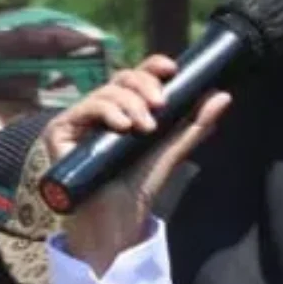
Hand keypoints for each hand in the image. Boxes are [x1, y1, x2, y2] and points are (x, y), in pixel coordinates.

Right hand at [44, 59, 229, 278]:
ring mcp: (79, 120)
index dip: (152, 67)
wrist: (115, 216)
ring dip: (131, 104)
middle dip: (145, 86)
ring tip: (144, 129)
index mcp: (125, 110)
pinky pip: (86, 107)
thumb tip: (222, 94)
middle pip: (122, 78)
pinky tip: (122, 127)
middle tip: (161, 107)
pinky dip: (108, 111)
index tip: (172, 69)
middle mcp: (100, 112)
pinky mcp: (60, 130)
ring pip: (107, 91)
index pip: (137, 78)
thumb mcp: (171, 150)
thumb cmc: (138, 186)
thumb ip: (194, 124)